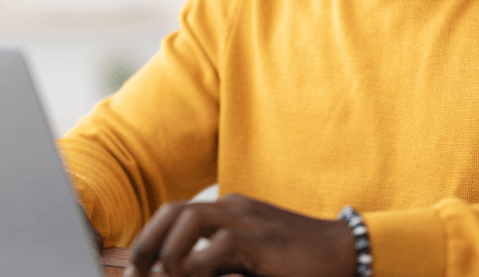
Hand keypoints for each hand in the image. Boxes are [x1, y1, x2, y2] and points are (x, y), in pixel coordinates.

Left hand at [124, 193, 356, 276]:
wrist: (342, 252)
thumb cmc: (295, 261)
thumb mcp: (250, 258)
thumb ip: (219, 262)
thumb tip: (182, 274)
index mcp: (229, 210)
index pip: (177, 213)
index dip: (150, 238)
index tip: (137, 268)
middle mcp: (233, 207)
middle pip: (175, 211)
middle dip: (148, 241)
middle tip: (136, 272)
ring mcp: (247, 220)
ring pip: (190, 219)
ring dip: (170, 251)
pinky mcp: (260, 240)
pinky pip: (216, 246)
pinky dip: (197, 266)